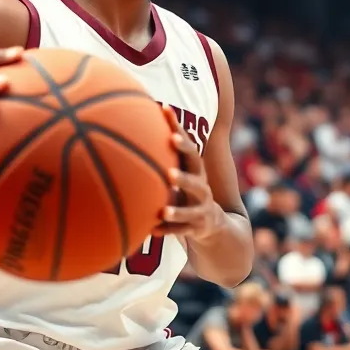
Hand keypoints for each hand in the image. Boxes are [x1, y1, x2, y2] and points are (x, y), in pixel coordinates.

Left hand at [151, 107, 224, 240]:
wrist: (212, 222)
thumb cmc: (187, 190)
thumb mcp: (181, 172)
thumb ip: (164, 156)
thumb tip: (136, 126)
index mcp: (196, 170)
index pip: (190, 148)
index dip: (180, 133)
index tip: (168, 120)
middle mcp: (202, 186)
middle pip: (196, 174)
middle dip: (184, 166)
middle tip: (170, 159)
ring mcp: (201, 207)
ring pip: (191, 207)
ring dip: (177, 208)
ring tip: (164, 209)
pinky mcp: (197, 226)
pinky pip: (182, 229)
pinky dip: (168, 229)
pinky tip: (152, 230)